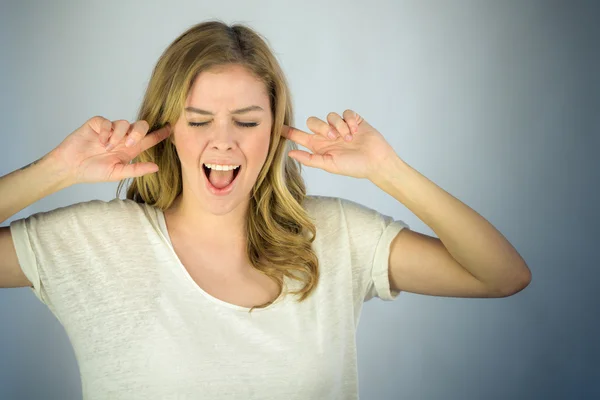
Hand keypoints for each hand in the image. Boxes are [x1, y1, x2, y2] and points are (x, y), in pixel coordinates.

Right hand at [50, 116, 170, 183]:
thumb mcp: (117, 173)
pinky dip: (106, 132)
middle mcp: (123, 137)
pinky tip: (100, 141)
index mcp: (130, 149)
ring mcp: (110, 130)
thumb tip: (157, 167)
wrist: (70, 167)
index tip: (171, 128)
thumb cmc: (93, 171)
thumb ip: (136, 169)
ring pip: (124, 123)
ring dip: (118, 135)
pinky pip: (107, 122)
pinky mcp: (98, 124)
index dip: (160, 133)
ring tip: (107, 148)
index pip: (149, 139)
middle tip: (129, 144)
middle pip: (140, 125)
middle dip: (139, 132)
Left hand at [281, 109, 397, 179]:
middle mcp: (327, 135)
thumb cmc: (354, 167)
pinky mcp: (353, 120)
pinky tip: (355, 131)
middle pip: (313, 121)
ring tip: (348, 138)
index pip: (299, 136)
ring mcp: (340, 127)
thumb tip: (291, 154)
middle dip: (322, 126)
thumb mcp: (329, 165)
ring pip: (330, 115)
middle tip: (333, 137)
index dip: (288, 131)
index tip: (275, 126)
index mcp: (319, 146)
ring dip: (339, 126)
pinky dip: (349, 121)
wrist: (376, 162)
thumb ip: (310, 159)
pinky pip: (345, 113)